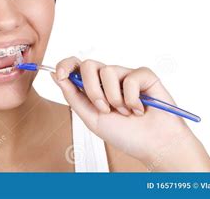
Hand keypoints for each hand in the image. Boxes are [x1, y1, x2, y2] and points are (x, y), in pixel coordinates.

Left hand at [50, 57, 209, 170]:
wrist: (154, 145)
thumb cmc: (126, 135)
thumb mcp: (91, 118)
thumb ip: (73, 96)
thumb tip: (55, 75)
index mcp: (94, 88)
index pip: (76, 66)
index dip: (66, 64)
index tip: (60, 74)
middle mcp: (108, 79)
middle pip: (88, 65)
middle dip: (92, 89)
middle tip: (104, 108)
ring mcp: (126, 75)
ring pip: (107, 71)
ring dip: (114, 98)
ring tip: (125, 111)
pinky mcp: (144, 75)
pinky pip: (130, 77)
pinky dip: (133, 98)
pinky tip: (140, 108)